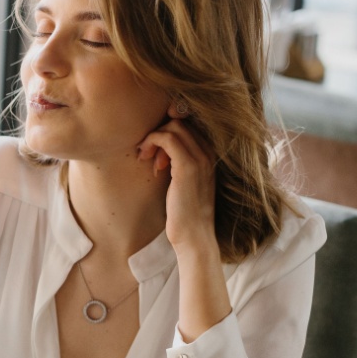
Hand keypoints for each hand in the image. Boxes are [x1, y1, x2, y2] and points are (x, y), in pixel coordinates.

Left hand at [137, 112, 218, 256]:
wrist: (194, 235)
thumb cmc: (184, 210)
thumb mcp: (182, 179)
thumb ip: (177, 160)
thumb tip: (158, 147)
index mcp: (209, 154)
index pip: (188, 124)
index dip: (166, 131)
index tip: (154, 151)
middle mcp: (208, 152)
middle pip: (179, 122)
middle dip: (158, 133)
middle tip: (147, 155)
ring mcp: (200, 159)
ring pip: (173, 127)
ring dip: (153, 138)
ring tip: (146, 158)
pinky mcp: (188, 168)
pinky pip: (167, 139)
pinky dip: (152, 142)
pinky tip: (146, 159)